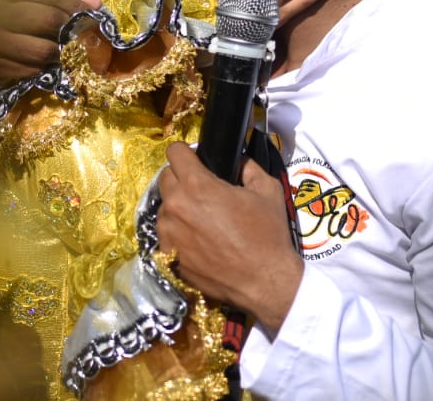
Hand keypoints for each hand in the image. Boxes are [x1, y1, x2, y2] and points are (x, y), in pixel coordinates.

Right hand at [0, 0, 98, 82]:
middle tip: (73, 34)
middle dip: (68, 28)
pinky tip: (37, 62)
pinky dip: (41, 68)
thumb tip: (96, 3)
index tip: (87, 13)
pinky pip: (32, 70)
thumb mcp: (19, 0)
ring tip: (54, 49)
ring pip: (43, 50)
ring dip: (56, 52)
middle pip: (48, 19)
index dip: (74, 3)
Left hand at [156, 142, 302, 335]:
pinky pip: (167, 235)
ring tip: (202, 220)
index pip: (174, 152)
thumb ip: (249, 168)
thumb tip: (238, 161)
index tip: (195, 159)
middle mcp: (176, 206)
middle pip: (165, 178)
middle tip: (202, 190)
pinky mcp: (168, 257)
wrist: (265, 281)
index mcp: (197, 185)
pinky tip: (199, 242)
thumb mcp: (267, 190)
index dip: (186, 152)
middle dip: (181, 178)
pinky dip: (179, 234)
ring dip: (178, 208)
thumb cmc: (267, 235)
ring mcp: (168, 234)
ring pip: (164, 208)